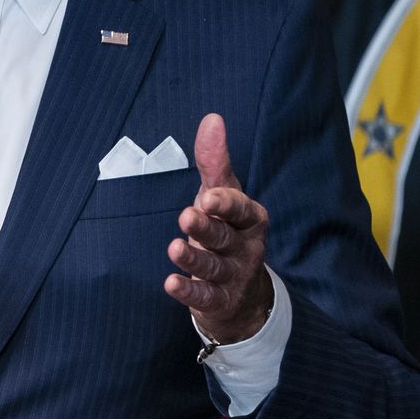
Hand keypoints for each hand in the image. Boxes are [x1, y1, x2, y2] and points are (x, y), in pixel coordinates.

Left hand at [165, 113, 273, 343]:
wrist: (241, 293)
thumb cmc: (226, 231)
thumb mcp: (221, 195)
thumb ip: (214, 161)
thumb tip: (212, 118)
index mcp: (249, 219)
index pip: (241, 209)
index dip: (225, 203)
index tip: (208, 196)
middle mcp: (245, 247)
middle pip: (225, 236)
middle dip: (207, 227)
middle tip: (187, 216)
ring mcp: (233, 276)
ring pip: (214, 267)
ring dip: (194, 258)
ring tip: (174, 248)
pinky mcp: (219, 300)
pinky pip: (204, 296)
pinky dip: (188, 290)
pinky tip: (170, 282)